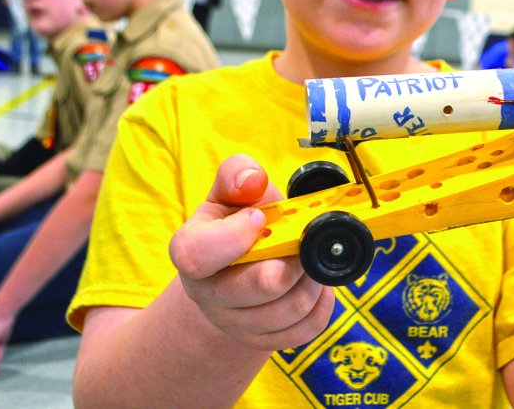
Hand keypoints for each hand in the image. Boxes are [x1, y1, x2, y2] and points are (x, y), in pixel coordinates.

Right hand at [169, 155, 334, 351]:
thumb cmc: (237, 220)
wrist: (237, 265)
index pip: (196, 255)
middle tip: (303, 242)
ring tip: (311, 259)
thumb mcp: (233, 190)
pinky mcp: (262, 341)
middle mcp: (207, 293)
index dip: (235, 237)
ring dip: (312, 280)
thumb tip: (252, 180)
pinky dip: (321, 304)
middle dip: (292, 260)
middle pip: (258, 288)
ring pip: (288, 311)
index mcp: (191, 249)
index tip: (259, 218)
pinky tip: (315, 282)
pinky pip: (304, 330)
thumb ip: (239, 173)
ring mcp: (234, 323)